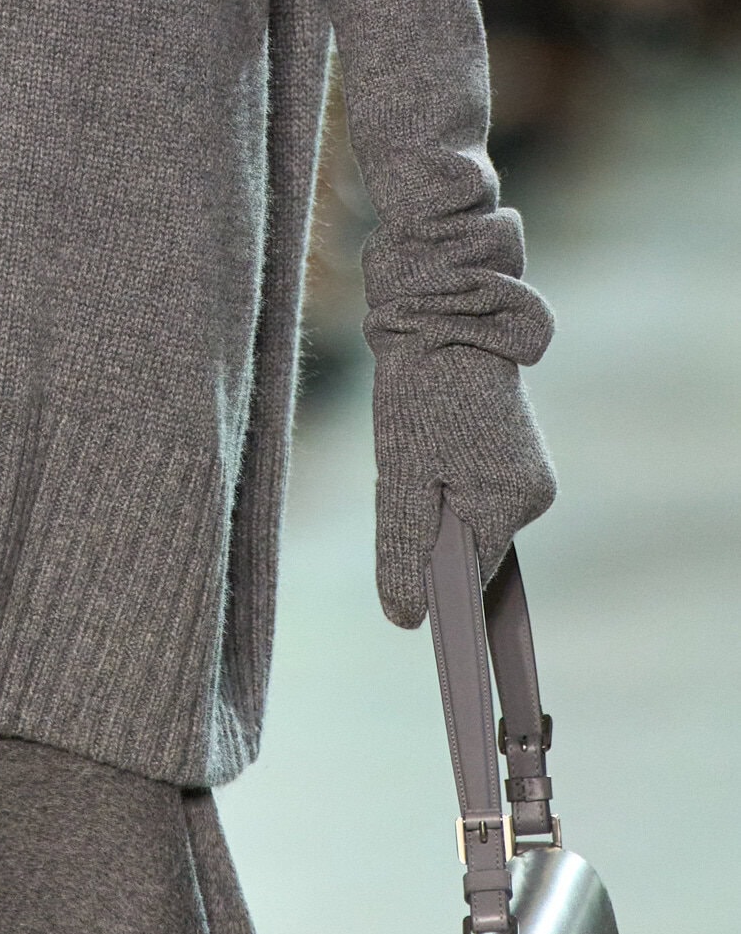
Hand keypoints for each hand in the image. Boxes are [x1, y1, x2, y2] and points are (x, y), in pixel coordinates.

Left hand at [372, 343, 555, 627]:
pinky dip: (451, 476)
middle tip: (403, 470)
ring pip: (475, 514)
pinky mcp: (523, 453)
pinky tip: (434, 436)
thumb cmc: (420, 392)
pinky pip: (481, 487)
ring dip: (439, 495)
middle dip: (432, 524)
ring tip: (417, 442)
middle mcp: (534, 495)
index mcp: (508, 504)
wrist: (447, 315)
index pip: (473, 579)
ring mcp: (533, 472)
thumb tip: (407, 619)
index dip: (438, 584)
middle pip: (472, 544)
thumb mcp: (398, 475)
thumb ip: (404, 548)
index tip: (412, 579)